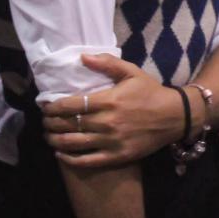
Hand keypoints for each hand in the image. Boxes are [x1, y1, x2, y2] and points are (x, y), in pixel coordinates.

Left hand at [42, 55, 184, 167]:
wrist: (174, 116)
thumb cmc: (150, 92)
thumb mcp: (131, 72)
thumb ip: (106, 63)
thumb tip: (82, 57)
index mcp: (108, 100)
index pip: (71, 105)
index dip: (53, 107)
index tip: (45, 107)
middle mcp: (107, 122)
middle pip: (69, 125)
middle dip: (51, 124)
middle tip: (44, 122)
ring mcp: (111, 142)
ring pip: (74, 144)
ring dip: (55, 140)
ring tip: (48, 136)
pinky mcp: (117, 156)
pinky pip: (88, 161)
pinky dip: (70, 159)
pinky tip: (61, 154)